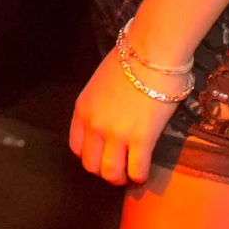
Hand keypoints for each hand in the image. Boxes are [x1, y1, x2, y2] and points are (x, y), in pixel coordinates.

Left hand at [68, 50, 185, 186]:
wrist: (152, 51)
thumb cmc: (131, 58)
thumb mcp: (101, 82)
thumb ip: (99, 104)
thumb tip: (110, 114)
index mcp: (82, 109)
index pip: (76, 147)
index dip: (90, 155)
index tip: (103, 154)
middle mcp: (94, 125)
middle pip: (91, 165)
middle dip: (104, 170)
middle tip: (118, 167)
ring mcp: (116, 134)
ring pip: (111, 174)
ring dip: (121, 177)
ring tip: (131, 173)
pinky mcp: (141, 139)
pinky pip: (136, 171)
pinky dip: (140, 176)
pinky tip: (145, 170)